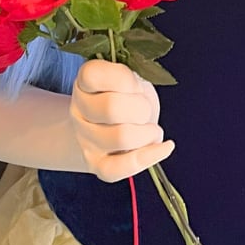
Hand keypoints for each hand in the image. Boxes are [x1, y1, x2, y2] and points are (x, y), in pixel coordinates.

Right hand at [70, 59, 173, 181]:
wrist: (112, 124)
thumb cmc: (126, 95)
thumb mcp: (129, 76)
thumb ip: (129, 79)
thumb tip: (136, 91)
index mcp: (84, 82)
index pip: (93, 75)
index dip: (123, 79)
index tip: (135, 85)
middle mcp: (79, 111)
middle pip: (110, 108)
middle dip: (141, 107)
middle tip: (146, 110)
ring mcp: (86, 140)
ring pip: (120, 138)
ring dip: (147, 133)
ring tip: (153, 130)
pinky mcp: (97, 165)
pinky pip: (120, 168)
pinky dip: (149, 157)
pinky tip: (165, 147)